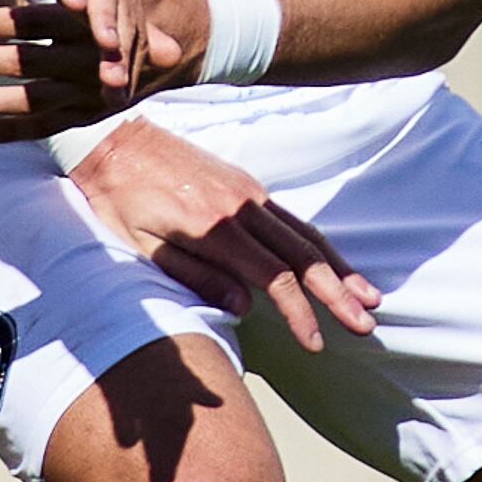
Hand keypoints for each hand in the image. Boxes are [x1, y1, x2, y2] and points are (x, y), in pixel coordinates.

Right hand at [0, 0, 145, 99]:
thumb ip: (108, 30)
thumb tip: (122, 74)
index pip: (128, 33)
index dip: (126, 67)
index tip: (120, 102)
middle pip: (121, 16)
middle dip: (121, 52)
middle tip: (120, 86)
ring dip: (104, 17)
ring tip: (108, 45)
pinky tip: (72, 2)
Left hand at [67, 116, 379, 349]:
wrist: (112, 139)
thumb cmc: (117, 199)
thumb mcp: (141, 246)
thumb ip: (195, 275)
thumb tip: (244, 308)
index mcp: (214, 228)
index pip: (273, 277)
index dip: (299, 313)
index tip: (316, 342)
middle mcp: (240, 208)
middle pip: (302, 256)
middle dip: (337, 294)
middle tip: (365, 325)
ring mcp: (247, 193)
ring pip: (305, 235)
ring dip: (339, 269)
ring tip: (369, 298)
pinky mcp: (246, 185)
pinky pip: (292, 219)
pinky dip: (319, 244)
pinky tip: (334, 262)